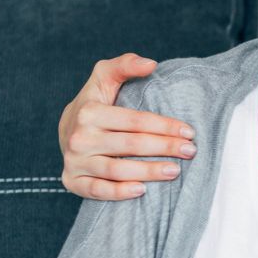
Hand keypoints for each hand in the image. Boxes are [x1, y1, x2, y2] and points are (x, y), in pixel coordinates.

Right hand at [59, 53, 195, 200]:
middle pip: (130, 145)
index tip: (189, 131)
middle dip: (165, 147)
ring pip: (116, 170)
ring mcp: (75, 161)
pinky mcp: (72, 181)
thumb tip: (151, 64)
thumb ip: (125, 65)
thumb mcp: (105, 77)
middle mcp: (79, 137)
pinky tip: (143, 190)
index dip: (165, 126)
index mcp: (90, 111)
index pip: (136, 121)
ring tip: (175, 170)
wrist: (67, 130)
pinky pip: (97, 190)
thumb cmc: (96, 101)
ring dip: (148, 172)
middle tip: (191, 151)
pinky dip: (119, 192)